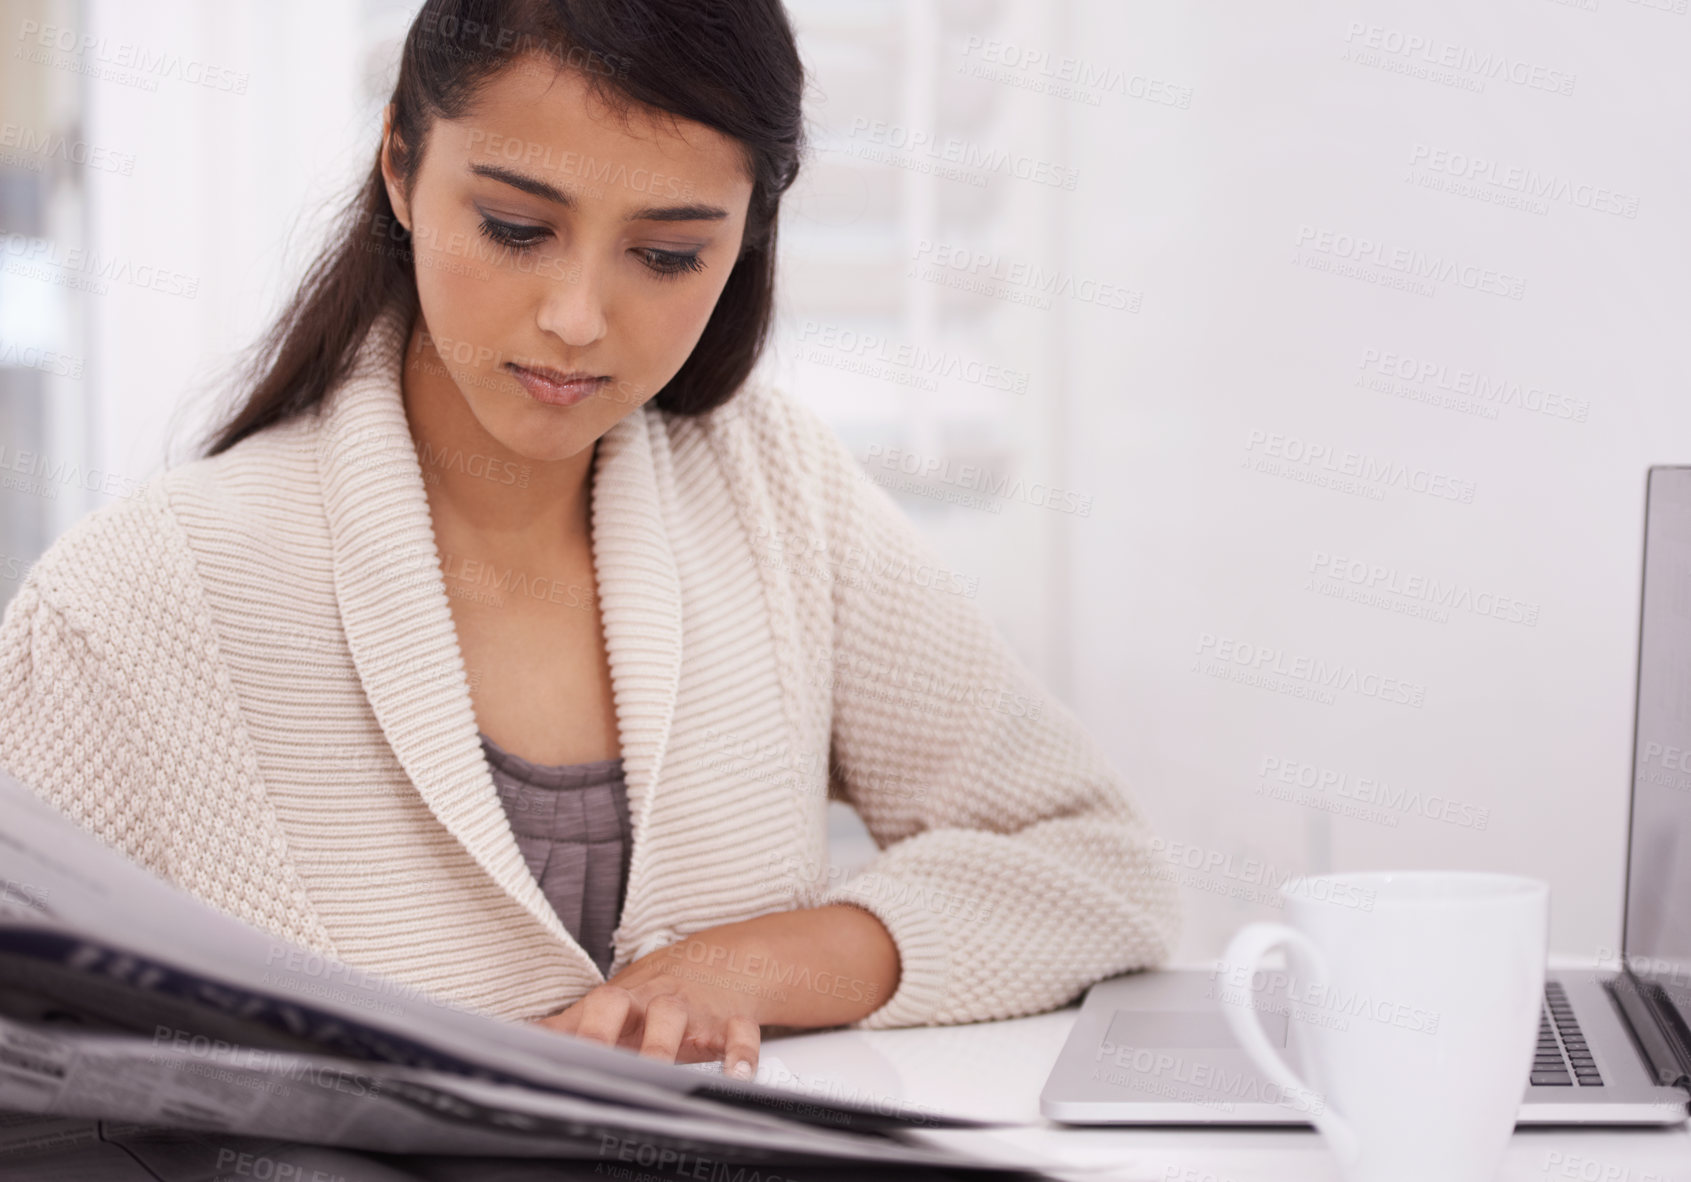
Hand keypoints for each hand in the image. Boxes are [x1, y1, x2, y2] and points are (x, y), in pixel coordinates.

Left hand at [532, 930, 766, 1078]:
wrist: (717, 961)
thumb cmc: (651, 994)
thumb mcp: (609, 1005)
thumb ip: (566, 1026)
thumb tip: (512, 1039)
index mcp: (621, 1000)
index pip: (594, 1008)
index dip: (578, 1033)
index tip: (559, 1062)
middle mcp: (654, 1001)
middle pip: (630, 1009)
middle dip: (612, 1038)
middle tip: (604, 1073)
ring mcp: (693, 1010)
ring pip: (681, 1021)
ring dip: (670, 1048)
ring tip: (666, 1083)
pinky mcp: (731, 1021)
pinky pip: (741, 1034)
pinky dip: (742, 1055)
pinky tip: (738, 1077)